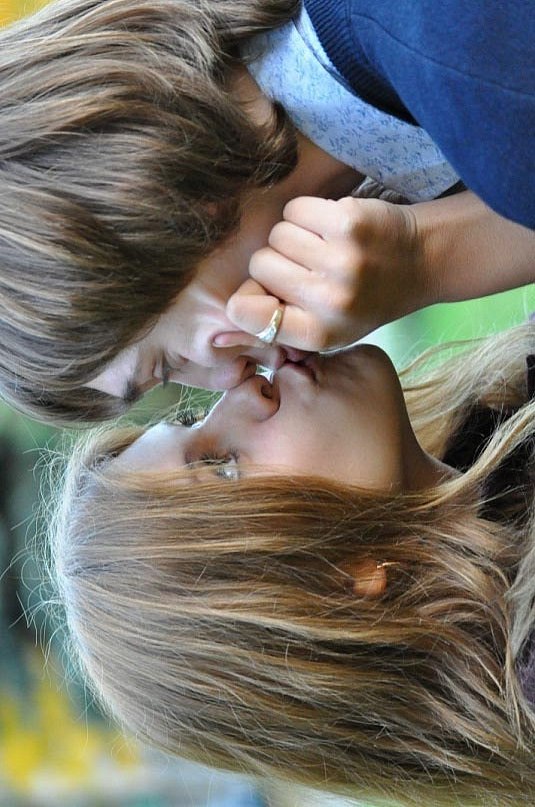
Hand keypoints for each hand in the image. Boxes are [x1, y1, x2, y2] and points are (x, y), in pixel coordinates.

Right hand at [226, 195, 427, 351]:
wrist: (419, 262)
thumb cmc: (361, 299)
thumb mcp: (324, 329)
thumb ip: (276, 326)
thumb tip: (224, 325)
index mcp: (316, 333)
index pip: (245, 312)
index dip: (249, 296)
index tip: (270, 293)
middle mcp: (328, 301)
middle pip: (259, 264)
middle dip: (276, 260)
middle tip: (308, 267)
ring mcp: (339, 260)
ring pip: (277, 234)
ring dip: (293, 235)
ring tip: (323, 247)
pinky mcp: (348, 223)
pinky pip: (296, 210)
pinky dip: (307, 213)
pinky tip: (330, 227)